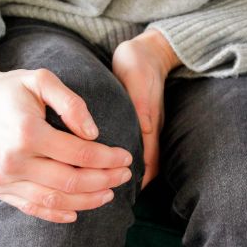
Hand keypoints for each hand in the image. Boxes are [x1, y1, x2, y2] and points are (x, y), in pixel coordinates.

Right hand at [0, 27, 133, 223]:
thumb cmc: (12, 88)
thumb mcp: (43, 79)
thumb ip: (71, 103)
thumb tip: (94, 134)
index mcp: (27, 132)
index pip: (79, 155)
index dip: (108, 159)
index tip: (126, 157)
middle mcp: (12, 160)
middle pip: (70, 182)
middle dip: (104, 180)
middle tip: (124, 175)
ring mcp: (1, 177)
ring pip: (53, 201)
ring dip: (86, 201)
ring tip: (108, 193)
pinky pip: (31, 208)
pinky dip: (56, 214)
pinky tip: (77, 211)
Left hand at [112, 29, 180, 189]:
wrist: (146, 49)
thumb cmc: (140, 66)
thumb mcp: (140, 86)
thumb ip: (143, 109)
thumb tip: (145, 133)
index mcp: (149, 128)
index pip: (148, 166)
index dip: (137, 183)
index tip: (121, 197)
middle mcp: (146, 132)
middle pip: (141, 168)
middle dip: (125, 183)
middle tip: (104, 196)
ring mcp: (140, 127)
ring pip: (133, 159)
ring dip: (118, 170)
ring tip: (98, 185)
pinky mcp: (132, 121)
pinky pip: (125, 145)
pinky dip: (113, 156)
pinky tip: (97, 161)